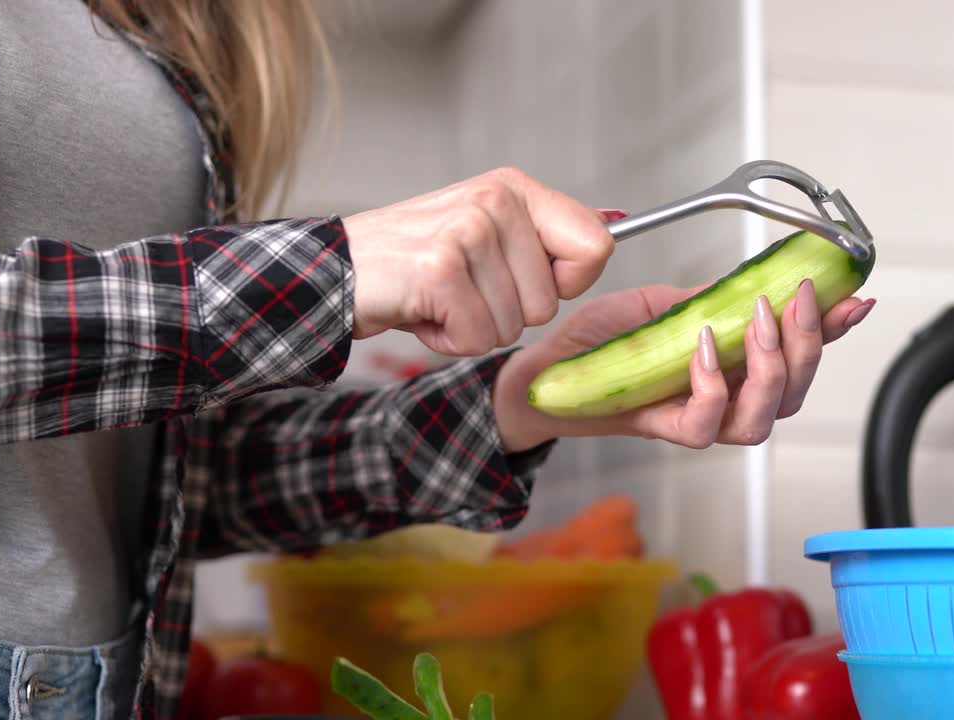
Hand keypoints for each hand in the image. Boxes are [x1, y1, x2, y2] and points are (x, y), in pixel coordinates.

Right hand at [343, 167, 618, 355]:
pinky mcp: (440, 269)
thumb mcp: (487, 232)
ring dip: (473, 328)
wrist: (337, 272)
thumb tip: (616, 223)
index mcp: (515, 189)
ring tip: (437, 299)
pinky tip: (421, 311)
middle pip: (550, 302)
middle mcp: (495, 201)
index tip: (520, 279)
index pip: (596, 245)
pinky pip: (477, 337)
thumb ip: (546, 235)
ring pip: (513, 325)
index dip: (566, 283)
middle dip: (505, 314)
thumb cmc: (415, 263)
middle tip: (460, 290)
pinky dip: (447, 340)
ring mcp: (467, 232)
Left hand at [492, 279, 874, 452]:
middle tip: (795, 300)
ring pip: (762, 419)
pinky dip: (712, 384)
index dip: (833, 332)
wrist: (547, 374)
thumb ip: (708, 301)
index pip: (798, 355)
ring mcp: (697, 420)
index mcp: (733, 369)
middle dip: (808, 346)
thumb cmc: (599, 344)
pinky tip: (702, 349)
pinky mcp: (664, 429)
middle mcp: (724, 401)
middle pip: (794, 393)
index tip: (856, 299)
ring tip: (754, 324)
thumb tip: (754, 281)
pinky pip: (705, 424)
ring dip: (769, 369)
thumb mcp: (662, 307)